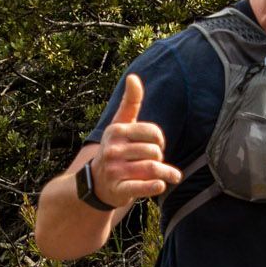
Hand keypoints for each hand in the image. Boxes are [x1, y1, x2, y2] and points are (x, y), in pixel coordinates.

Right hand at [92, 71, 182, 206]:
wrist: (96, 183)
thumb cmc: (115, 149)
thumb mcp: (120, 124)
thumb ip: (130, 102)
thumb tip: (133, 77)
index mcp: (116, 131)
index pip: (152, 132)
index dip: (159, 139)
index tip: (156, 144)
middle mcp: (113, 150)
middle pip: (154, 151)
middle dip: (159, 157)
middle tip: (154, 161)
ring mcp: (114, 170)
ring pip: (152, 168)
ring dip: (165, 173)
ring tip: (169, 175)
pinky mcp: (118, 189)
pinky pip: (141, 187)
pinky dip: (154, 186)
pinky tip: (161, 185)